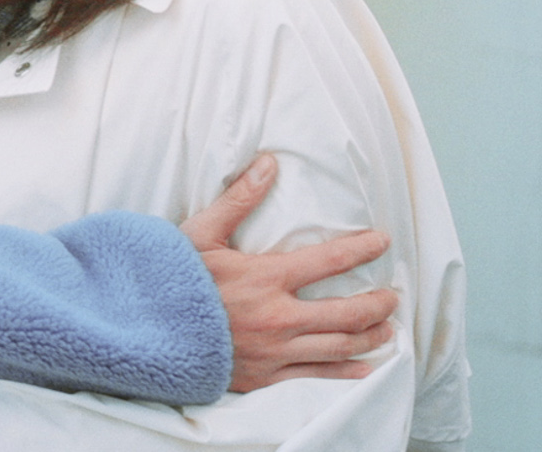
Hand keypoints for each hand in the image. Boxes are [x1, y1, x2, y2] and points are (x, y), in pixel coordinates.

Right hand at [181, 153, 399, 391]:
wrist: (148, 331)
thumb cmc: (172, 279)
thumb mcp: (200, 233)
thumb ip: (239, 199)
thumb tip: (269, 164)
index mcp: (265, 278)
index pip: (329, 261)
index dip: (361, 249)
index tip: (383, 242)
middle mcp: (279, 317)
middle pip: (347, 313)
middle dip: (378, 304)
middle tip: (393, 297)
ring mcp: (275, 351)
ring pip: (339, 347)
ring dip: (370, 337)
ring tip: (388, 330)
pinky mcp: (265, 377)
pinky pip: (317, 377)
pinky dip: (348, 373)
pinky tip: (366, 369)